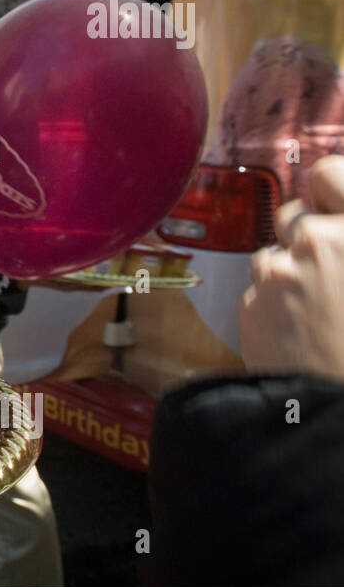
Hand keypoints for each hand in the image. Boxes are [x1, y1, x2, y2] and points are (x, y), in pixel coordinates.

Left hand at [240, 155, 343, 381]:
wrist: (343, 414)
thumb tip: (336, 222)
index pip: (330, 172)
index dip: (330, 187)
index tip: (333, 205)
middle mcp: (322, 242)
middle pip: (295, 215)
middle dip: (306, 236)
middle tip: (330, 274)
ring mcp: (281, 273)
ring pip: (272, 255)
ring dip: (288, 274)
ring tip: (320, 314)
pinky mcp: (252, 305)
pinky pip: (258, 292)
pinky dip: (272, 307)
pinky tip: (300, 335)